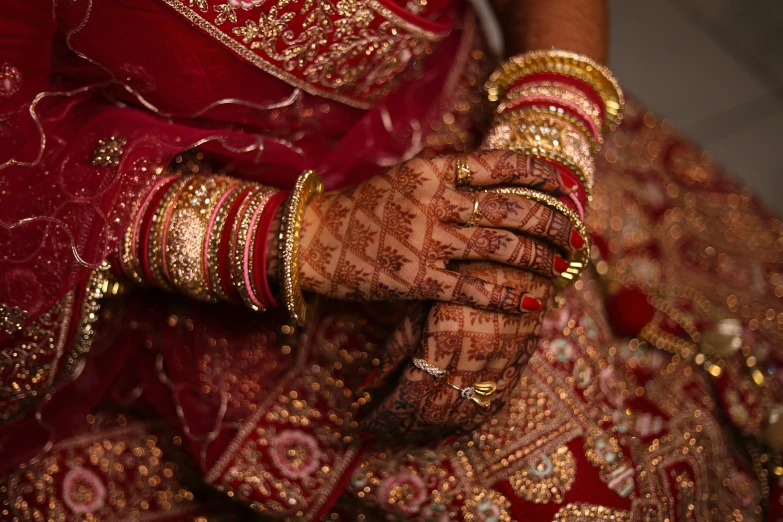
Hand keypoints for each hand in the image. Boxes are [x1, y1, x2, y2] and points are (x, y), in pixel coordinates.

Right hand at [297, 150, 582, 312]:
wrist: (315, 239)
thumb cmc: (364, 208)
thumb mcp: (406, 177)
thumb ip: (447, 176)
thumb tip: (497, 180)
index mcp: (434, 170)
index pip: (500, 165)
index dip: (542, 174)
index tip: (569, 185)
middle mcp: (436, 201)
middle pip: (512, 208)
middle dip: (554, 221)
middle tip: (579, 233)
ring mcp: (428, 241)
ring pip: (500, 248)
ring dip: (540, 257)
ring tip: (565, 265)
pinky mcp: (418, 280)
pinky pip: (473, 289)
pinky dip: (506, 296)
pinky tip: (531, 301)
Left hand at [361, 262, 551, 435]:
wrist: (521, 237)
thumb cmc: (459, 258)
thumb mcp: (422, 296)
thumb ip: (399, 342)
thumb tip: (369, 384)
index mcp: (446, 339)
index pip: (410, 398)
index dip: (385, 417)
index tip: (364, 424)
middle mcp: (477, 357)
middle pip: (436, 412)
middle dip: (405, 428)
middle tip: (382, 431)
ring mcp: (503, 360)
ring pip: (466, 413)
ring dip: (436, 429)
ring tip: (410, 434)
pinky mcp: (521, 357)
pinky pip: (497, 402)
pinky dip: (472, 420)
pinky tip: (454, 428)